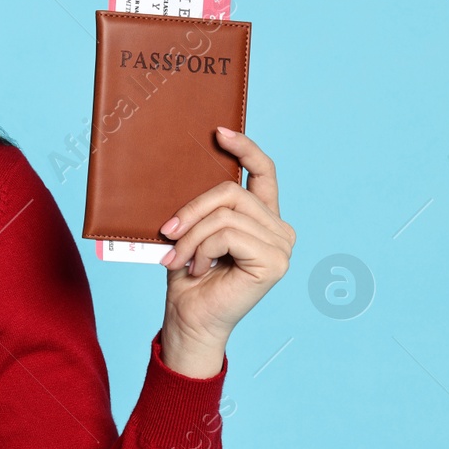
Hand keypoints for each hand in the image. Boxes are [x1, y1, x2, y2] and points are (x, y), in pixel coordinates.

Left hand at [155, 126, 295, 376]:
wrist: (188, 318)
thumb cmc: (187, 274)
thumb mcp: (192, 229)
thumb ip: (202, 204)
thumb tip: (186, 163)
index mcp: (262, 218)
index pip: (264, 172)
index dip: (245, 148)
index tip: (219, 131)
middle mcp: (279, 229)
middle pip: (232, 191)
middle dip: (192, 210)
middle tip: (166, 233)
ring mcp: (282, 246)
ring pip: (226, 214)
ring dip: (192, 236)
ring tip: (177, 258)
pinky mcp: (275, 262)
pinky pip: (226, 234)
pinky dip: (201, 249)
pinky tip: (196, 269)